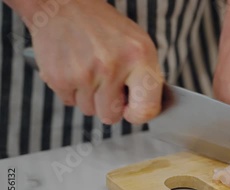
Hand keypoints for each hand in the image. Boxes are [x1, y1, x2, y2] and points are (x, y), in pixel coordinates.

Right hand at [26, 0, 162, 123]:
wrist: (63, 7)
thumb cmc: (106, 29)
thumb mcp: (138, 45)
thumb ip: (146, 78)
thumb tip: (145, 111)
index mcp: (140, 57)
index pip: (146, 109)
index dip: (138, 115)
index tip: (131, 109)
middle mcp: (113, 66)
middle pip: (111, 117)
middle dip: (108, 106)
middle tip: (106, 84)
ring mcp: (84, 73)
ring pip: (89, 111)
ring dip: (89, 97)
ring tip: (89, 70)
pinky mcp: (59, 77)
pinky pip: (69, 102)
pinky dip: (71, 90)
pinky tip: (74, 68)